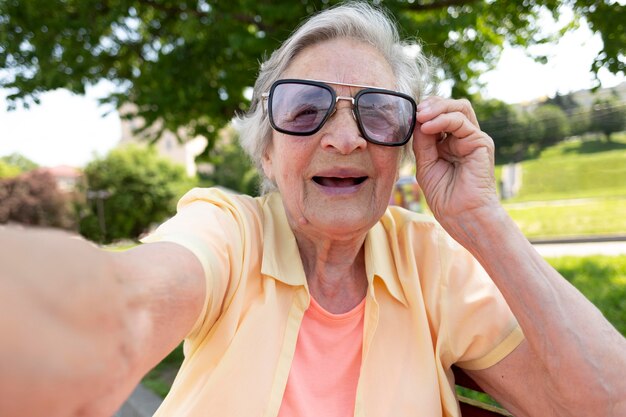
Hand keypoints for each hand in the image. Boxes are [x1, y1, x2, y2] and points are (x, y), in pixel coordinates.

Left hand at [412, 96, 499, 228]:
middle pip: (451, 106)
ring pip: (459, 108)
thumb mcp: (425, 164)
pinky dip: (442, 120)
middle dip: (431, 104)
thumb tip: (416, 118)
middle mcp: (463, 137)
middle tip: (414, 111)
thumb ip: (422, 141)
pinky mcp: (481, 142)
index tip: (406, 114)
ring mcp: (473, 138)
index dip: (424, 110)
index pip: (439, 114)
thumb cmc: (444, 195)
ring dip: (437, 108)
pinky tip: (427, 127)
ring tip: (420, 116)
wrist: (461, 214)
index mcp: (449, 141)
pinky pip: (462, 122)